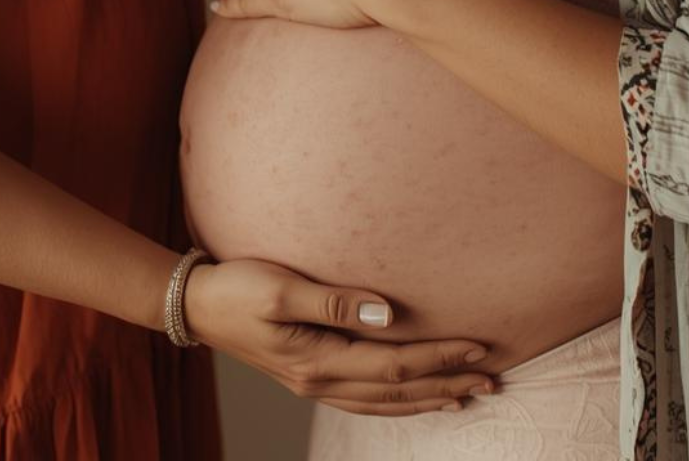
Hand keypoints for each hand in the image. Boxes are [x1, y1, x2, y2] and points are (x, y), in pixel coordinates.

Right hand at [183, 257, 499, 415]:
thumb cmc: (236, 287)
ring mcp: (314, 384)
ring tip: (467, 396)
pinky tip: (412, 396)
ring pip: (385, 402)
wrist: (195, 305)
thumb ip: (335, 301)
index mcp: (318, 360)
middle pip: (398, 390)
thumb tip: (390, 313)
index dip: (440, 357)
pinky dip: (397, 401)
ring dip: (428, 398)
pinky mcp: (309, 375)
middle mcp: (320, 381)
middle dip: (447, 384)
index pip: (395, 363)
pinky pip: (365, 400)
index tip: (479, 347)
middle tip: (493, 380)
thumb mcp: (281, 287)